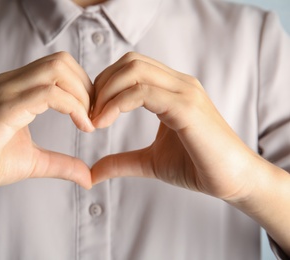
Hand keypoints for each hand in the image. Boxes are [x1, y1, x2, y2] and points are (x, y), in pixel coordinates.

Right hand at [0, 52, 93, 192]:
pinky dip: (73, 106)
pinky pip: (48, 93)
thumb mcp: (34, 161)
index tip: (93, 114)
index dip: (84, 86)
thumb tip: (89, 177)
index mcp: (18, 87)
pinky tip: (81, 126)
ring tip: (88, 122)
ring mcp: (7, 91)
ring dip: (82, 95)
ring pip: (57, 70)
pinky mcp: (4, 107)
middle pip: (62, 61)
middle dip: (87, 87)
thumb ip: (62, 164)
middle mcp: (12, 82)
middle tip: (94, 116)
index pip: (60, 66)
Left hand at [91, 52, 259, 201]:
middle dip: (102, 84)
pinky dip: (117, 104)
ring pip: (134, 70)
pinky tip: (104, 122)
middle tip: (89, 113)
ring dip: (106, 92)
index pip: (131, 67)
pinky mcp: (186, 107)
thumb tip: (92, 172)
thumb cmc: (196, 166)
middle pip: (130, 62)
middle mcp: (179, 83)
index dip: (105, 84)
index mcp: (172, 89)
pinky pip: (143, 92)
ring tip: (95, 119)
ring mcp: (184, 92)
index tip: (91, 112)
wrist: (234, 180)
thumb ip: (121, 162)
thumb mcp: (149, 162)